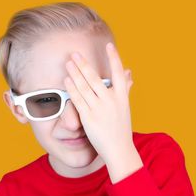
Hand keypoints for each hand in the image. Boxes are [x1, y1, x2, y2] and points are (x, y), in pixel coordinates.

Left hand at [64, 42, 133, 163]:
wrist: (119, 150)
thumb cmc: (121, 128)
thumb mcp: (125, 107)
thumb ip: (126, 88)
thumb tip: (129, 73)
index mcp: (122, 97)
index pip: (119, 73)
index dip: (114, 58)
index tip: (109, 45)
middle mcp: (111, 101)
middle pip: (95, 78)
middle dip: (84, 64)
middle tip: (75, 53)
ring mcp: (100, 109)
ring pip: (84, 87)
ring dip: (75, 73)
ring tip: (68, 63)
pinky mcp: (89, 118)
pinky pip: (78, 100)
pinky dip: (72, 89)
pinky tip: (66, 80)